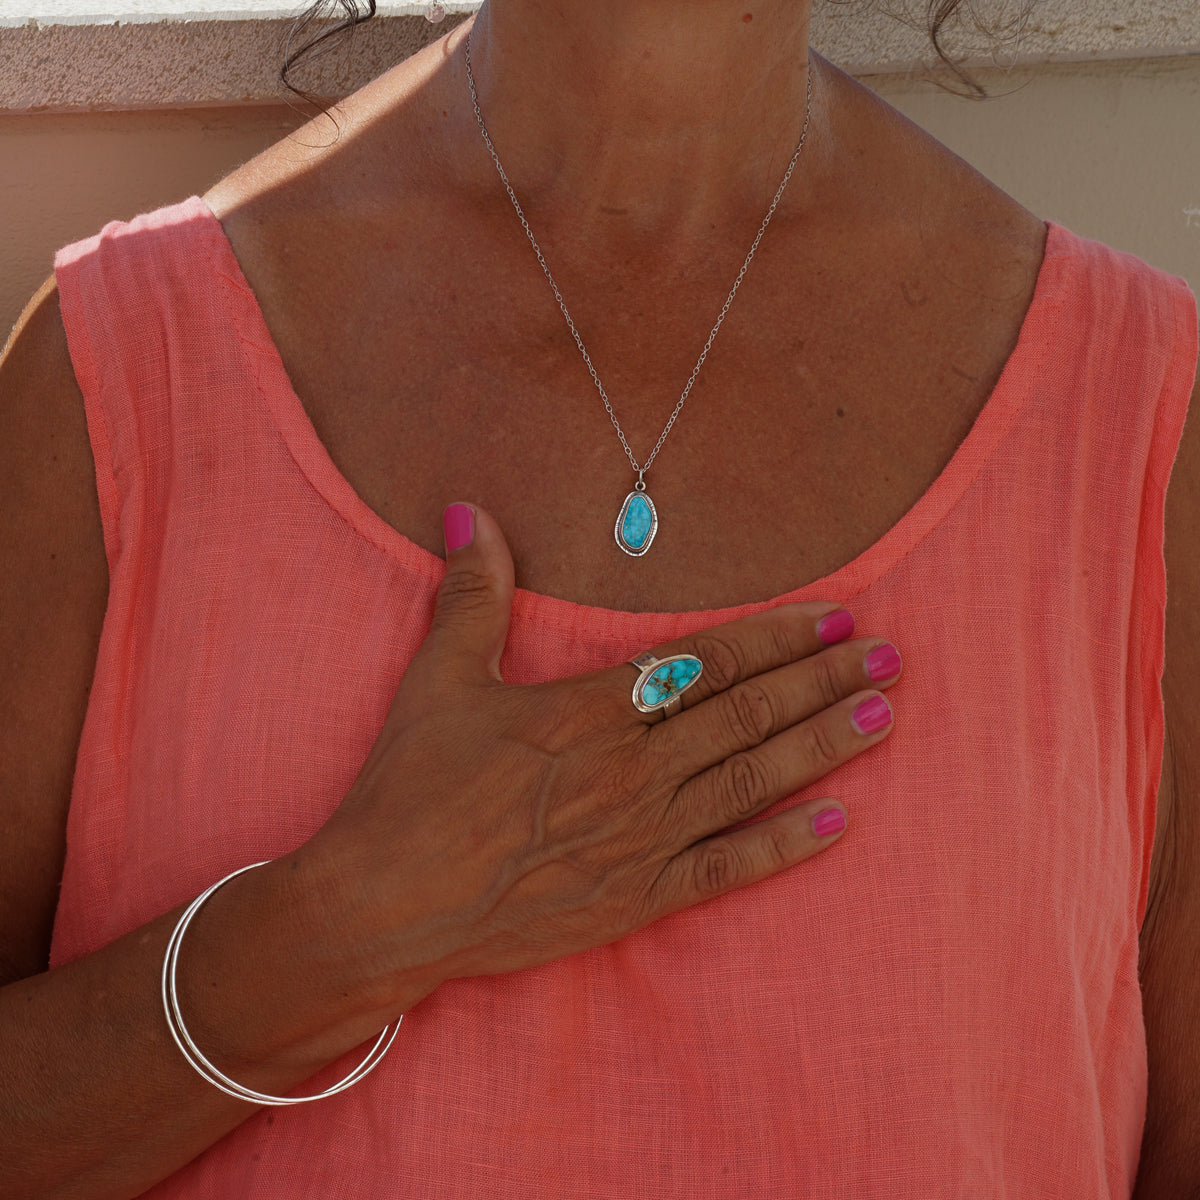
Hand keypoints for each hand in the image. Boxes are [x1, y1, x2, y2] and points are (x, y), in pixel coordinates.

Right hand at [311, 503, 899, 991]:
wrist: (382, 906)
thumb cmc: (408, 789)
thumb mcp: (438, 678)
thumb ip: (472, 593)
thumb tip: (471, 509)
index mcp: (590, 710)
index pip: (706, 662)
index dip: (776, 637)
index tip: (834, 618)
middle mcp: (631, 769)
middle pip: (746, 715)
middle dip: (822, 682)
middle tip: (889, 657)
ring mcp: (641, 838)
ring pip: (752, 781)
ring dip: (822, 746)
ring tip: (883, 717)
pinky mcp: (635, 899)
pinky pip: (728, 869)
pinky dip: (785, 846)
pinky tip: (839, 823)